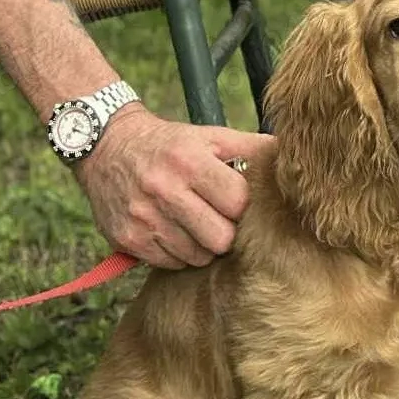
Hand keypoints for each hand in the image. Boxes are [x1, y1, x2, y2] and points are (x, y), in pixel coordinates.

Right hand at [74, 104, 274, 268]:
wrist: (106, 145)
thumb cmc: (170, 144)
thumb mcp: (209, 136)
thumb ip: (251, 147)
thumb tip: (292, 156)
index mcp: (190, 161)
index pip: (238, 204)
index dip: (242, 207)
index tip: (234, 202)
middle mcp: (164, 190)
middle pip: (221, 239)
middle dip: (225, 232)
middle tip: (218, 219)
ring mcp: (144, 218)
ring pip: (197, 257)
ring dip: (202, 246)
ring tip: (194, 224)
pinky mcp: (128, 239)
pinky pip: (170, 263)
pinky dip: (177, 253)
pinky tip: (172, 231)